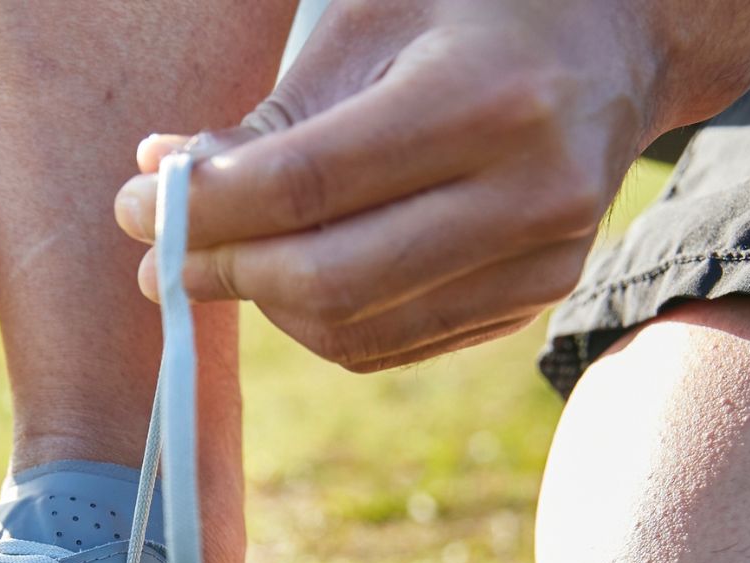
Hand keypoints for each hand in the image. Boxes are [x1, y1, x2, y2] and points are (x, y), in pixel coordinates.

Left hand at [112, 0, 749, 372]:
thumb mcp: (369, 29)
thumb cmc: (469, 16)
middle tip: (160, 255)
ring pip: (352, 329)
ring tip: (223, 255)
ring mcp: (542, 261)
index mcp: (488, 97)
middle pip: (328, 278)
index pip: (308, 185)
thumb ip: (270, 118)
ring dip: (261, 303)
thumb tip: (159, 183)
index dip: (205, 210)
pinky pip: (389, 343)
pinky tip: (288, 275)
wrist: (614, 46)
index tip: (136, 208)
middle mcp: (531, 191)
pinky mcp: (532, 302)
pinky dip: (316, 321)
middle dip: (222, 269)